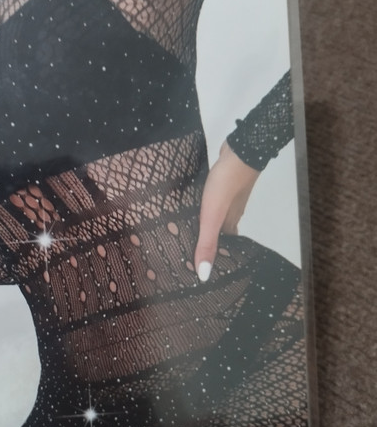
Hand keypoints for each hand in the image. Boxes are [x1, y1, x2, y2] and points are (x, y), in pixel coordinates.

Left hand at [193, 141, 259, 281]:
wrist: (240, 150)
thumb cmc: (226, 185)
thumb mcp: (212, 216)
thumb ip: (207, 243)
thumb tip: (204, 276)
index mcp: (230, 224)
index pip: (223, 248)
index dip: (214, 259)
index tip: (201, 270)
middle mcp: (231, 214)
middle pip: (218, 233)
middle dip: (206, 243)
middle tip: (188, 253)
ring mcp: (227, 197)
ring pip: (215, 217)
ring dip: (203, 224)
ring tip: (185, 233)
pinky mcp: (221, 183)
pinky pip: (211, 201)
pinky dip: (202, 208)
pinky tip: (191, 207)